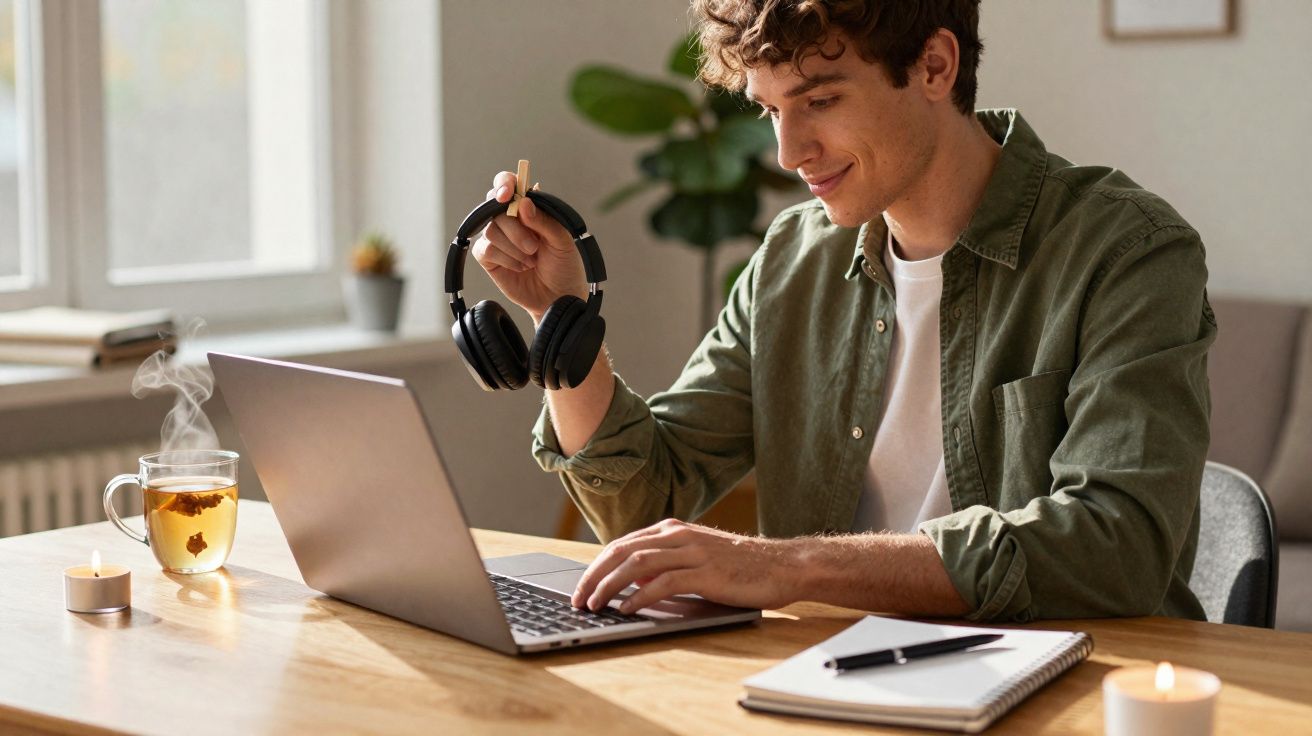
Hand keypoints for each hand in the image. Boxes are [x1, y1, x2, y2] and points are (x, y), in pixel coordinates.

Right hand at [471, 172, 586, 319]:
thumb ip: (544, 221)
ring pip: (491, 230)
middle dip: (514, 228)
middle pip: (495, 206)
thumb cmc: (563, 266)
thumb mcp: (562, 241)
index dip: (504, 184)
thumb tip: (523, 203)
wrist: (558, 297)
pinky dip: (506, 258)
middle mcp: (510, 219)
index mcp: (528, 208)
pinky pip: (486, 249)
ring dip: (514, 247)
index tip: (507, 194)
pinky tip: (520, 267)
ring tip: (531, 260)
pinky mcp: (488, 257)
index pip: (508, 184)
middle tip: (534, 247)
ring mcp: (498, 237)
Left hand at [571, 519, 801, 613]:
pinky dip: (640, 596)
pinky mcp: (706, 572)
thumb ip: (665, 565)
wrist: (783, 565)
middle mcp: (679, 535)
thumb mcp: (697, 559)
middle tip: (577, 599)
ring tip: (595, 605)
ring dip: (610, 586)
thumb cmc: (740, 567)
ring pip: (637, 564)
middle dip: (594, 575)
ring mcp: (692, 552)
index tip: (580, 587)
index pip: (623, 544)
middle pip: (622, 551)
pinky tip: (627, 609)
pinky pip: (664, 583)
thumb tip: (632, 583)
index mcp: (673, 530)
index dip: (597, 566)